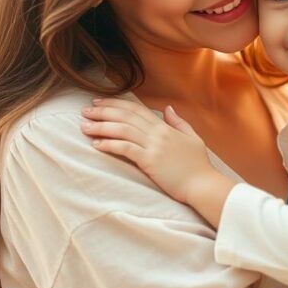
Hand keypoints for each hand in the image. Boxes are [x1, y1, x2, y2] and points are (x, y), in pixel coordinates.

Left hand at [80, 99, 215, 203]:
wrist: (203, 185)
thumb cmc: (198, 165)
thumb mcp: (192, 138)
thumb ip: (178, 122)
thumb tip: (168, 109)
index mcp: (164, 127)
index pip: (135, 110)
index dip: (115, 104)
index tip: (98, 102)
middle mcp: (157, 133)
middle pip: (125, 116)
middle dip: (102, 112)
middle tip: (84, 111)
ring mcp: (153, 146)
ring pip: (122, 130)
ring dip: (101, 127)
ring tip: (84, 127)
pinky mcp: (150, 161)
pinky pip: (125, 149)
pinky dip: (109, 145)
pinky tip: (96, 145)